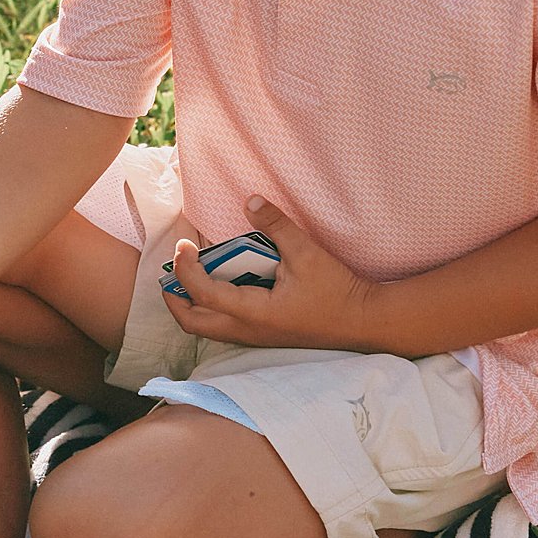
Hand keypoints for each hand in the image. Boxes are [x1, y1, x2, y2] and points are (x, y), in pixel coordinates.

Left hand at [164, 197, 377, 351]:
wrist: (365, 322)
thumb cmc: (337, 291)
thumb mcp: (307, 253)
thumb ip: (276, 226)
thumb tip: (250, 201)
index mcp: (254, 313)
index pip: (202, 294)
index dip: (185, 269)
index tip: (183, 245)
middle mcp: (249, 331)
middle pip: (193, 324)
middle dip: (175, 298)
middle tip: (173, 269)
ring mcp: (256, 337)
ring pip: (208, 328)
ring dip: (192, 304)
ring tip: (191, 274)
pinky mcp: (265, 335)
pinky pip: (225, 327)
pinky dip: (212, 307)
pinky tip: (222, 284)